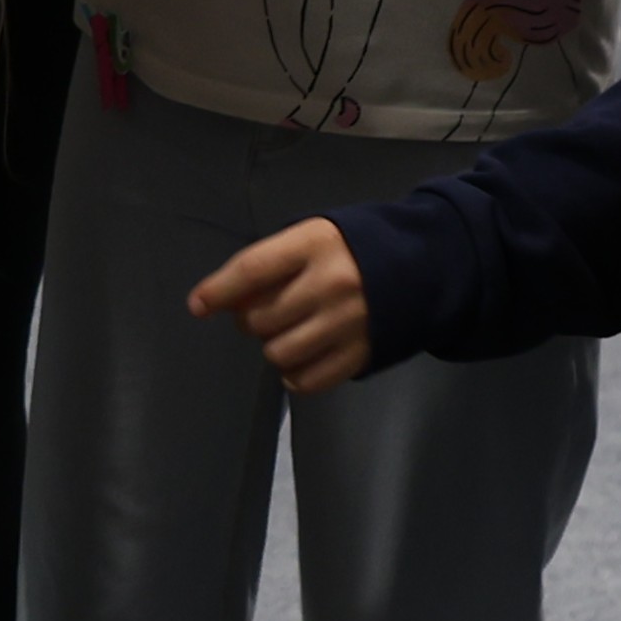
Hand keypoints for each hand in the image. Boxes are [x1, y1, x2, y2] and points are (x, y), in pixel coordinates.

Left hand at [191, 219, 368, 393]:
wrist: (422, 266)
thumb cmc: (351, 250)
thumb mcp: (313, 239)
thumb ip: (270, 264)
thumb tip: (221, 300)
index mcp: (316, 244)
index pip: (252, 269)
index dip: (218, 290)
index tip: (197, 306)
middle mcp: (332, 284)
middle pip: (260, 318)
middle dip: (250, 320)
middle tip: (266, 313)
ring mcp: (348, 323)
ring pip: (278, 353)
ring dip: (273, 347)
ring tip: (289, 332)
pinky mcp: (362, 354)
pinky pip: (306, 381)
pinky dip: (294, 375)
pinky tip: (301, 358)